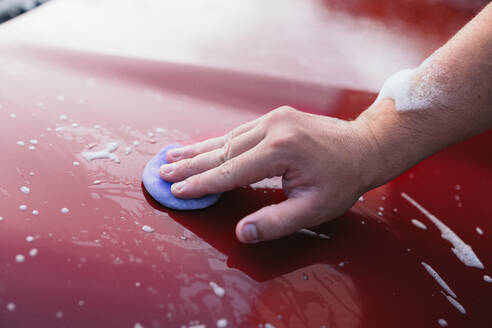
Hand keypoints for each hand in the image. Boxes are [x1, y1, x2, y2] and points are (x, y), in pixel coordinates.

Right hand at [160, 106, 379, 242]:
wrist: (364, 146)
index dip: (201, 184)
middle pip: (221, 150)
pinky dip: (217, 142)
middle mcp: (273, 128)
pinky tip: (203, 147)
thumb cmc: (342, 179)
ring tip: (173, 156)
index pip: (230, 172)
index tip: (177, 190)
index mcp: (280, 150)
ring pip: (227, 138)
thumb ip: (275, 222)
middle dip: (190, 164)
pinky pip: (239, 132)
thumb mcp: (314, 209)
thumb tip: (242, 233)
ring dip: (199, 150)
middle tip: (162, 170)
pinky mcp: (276, 117)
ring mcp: (274, 119)